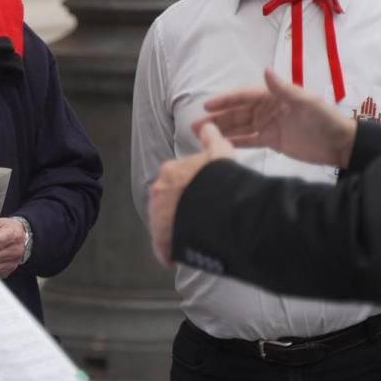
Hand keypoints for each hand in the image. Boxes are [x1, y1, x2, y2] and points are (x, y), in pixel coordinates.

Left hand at [149, 123, 234, 265]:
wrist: (219, 210)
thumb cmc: (222, 181)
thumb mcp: (221, 154)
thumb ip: (213, 140)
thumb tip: (208, 124)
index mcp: (170, 171)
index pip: (175, 180)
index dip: (189, 190)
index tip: (202, 198)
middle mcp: (159, 192)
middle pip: (168, 202)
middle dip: (179, 210)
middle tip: (199, 220)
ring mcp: (158, 216)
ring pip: (164, 225)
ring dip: (176, 231)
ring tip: (195, 239)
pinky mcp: (161, 239)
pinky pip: (163, 247)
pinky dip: (170, 252)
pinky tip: (181, 256)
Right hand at [193, 68, 356, 167]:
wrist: (342, 144)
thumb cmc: (326, 119)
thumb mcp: (306, 102)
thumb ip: (284, 88)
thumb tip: (265, 70)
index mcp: (273, 96)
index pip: (243, 97)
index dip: (225, 100)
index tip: (207, 105)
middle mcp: (266, 109)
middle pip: (236, 113)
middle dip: (216, 118)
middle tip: (195, 124)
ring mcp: (267, 125)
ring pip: (238, 127)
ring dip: (221, 130)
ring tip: (200, 134)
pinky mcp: (271, 141)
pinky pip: (248, 141)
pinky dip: (234, 142)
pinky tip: (220, 144)